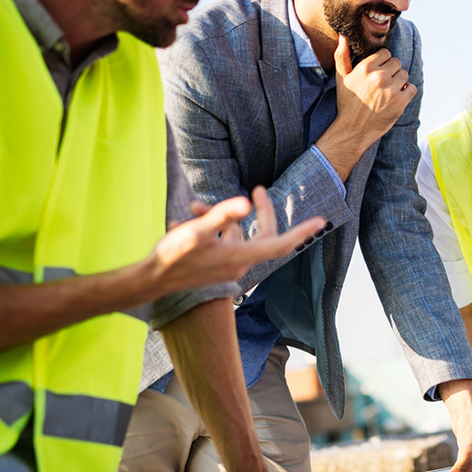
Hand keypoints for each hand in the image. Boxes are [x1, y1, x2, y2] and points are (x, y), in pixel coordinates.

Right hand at [147, 186, 323, 296]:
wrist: (149, 282)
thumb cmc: (171, 257)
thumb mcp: (195, 231)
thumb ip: (221, 215)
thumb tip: (247, 203)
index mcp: (240, 256)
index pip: (280, 244)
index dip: (302, 231)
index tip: (321, 220)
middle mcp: (239, 263)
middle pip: (264, 235)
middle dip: (262, 211)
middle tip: (259, 189)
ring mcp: (229, 265)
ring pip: (237, 234)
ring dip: (221, 217)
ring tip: (194, 205)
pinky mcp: (218, 264)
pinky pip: (223, 240)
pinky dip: (212, 227)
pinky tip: (189, 216)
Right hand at [333, 36, 415, 145]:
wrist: (353, 129)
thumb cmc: (347, 103)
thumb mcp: (341, 78)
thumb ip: (342, 56)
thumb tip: (342, 37)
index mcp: (366, 67)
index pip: (386, 53)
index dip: (383, 62)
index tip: (378, 72)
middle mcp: (379, 76)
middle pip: (396, 62)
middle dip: (391, 71)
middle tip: (383, 83)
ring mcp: (391, 90)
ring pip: (405, 74)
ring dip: (399, 81)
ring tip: (389, 91)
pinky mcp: (400, 102)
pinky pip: (412, 88)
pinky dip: (407, 92)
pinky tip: (397, 97)